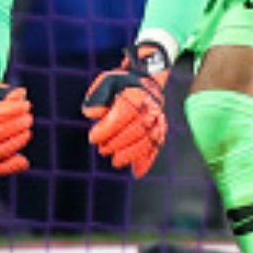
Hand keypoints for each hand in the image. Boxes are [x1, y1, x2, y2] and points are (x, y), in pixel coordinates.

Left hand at [82, 42, 171, 177]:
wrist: (146, 81)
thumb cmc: (122, 85)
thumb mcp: (106, 82)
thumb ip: (97, 97)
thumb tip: (92, 114)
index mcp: (136, 95)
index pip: (122, 115)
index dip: (106, 129)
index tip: (93, 137)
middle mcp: (150, 108)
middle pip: (135, 130)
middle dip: (117, 143)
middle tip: (102, 149)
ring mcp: (157, 120)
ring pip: (147, 141)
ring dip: (131, 154)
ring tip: (116, 161)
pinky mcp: (160, 131)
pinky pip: (155, 147)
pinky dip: (147, 160)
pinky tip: (137, 172)